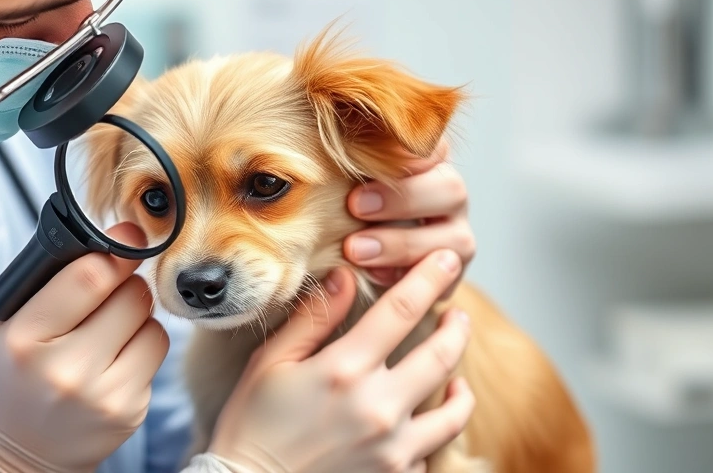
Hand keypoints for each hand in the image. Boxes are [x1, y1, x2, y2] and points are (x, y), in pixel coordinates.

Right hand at [0, 223, 169, 472]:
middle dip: (126, 282)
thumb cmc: (17, 372)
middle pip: (129, 295)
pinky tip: (118, 354)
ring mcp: (102, 394)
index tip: (128, 235)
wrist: (26, 449)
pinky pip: (157, 349)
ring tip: (110, 325)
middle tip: (112, 287)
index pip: (87, 278)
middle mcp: (63, 370)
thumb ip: (47, 280)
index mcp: (24, 339)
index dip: (116, 250)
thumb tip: (112, 238)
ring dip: (137, 313)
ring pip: (151, 320)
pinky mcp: (130, 410)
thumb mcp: (7, 323)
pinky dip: (144, 342)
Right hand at [206, 250, 473, 472]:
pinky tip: (422, 422)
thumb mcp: (271, 364)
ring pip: (453, 412)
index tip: (445, 260)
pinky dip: (431, 433)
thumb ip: (312, 319)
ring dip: (460, 386)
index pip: (401, 311)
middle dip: (456, 329)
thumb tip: (346, 276)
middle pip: (441, 356)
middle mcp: (377, 407)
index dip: (429, 279)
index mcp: (343, 370)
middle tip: (457, 315)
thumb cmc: (252, 425)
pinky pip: (431, 451)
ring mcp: (393, 448)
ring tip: (457, 374)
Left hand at [344, 138, 474, 294]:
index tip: (364, 159)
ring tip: (354, 249)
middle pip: (450, 188)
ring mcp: (457, 234)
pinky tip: (371, 273)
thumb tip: (312, 137)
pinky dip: (405, 275)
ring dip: (401, 244)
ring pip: (455, 238)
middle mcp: (449, 194)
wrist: (353, 259)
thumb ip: (342, 160)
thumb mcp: (343, 178)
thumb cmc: (343, 205)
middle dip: (402, 198)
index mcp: (428, 161)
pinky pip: (443, 277)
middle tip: (354, 206)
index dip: (407, 151)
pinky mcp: (451, 272)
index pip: (434, 144)